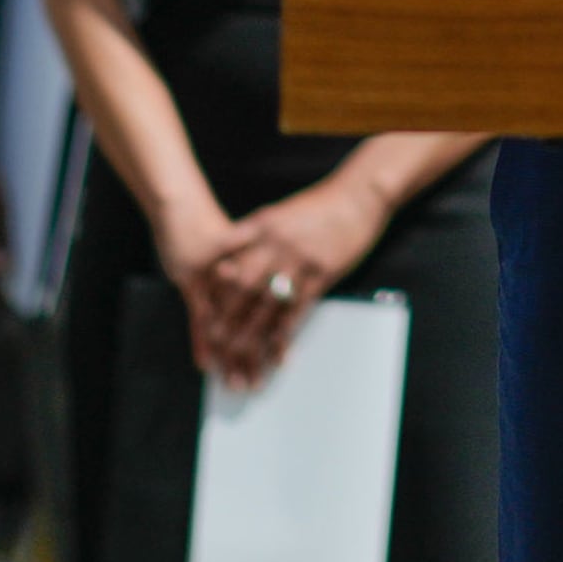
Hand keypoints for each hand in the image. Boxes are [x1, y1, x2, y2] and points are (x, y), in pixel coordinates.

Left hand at [194, 175, 396, 386]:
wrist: (358, 194)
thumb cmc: (320, 205)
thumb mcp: (280, 213)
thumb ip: (254, 236)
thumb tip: (230, 262)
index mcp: (260, 228)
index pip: (228, 269)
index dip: (214, 300)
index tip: (204, 325)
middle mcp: (273, 246)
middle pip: (241, 294)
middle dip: (227, 328)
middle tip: (216, 356)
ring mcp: (297, 260)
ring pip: (267, 309)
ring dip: (253, 342)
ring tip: (242, 366)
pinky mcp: (321, 272)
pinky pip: (298, 311)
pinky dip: (285, 336)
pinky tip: (277, 357)